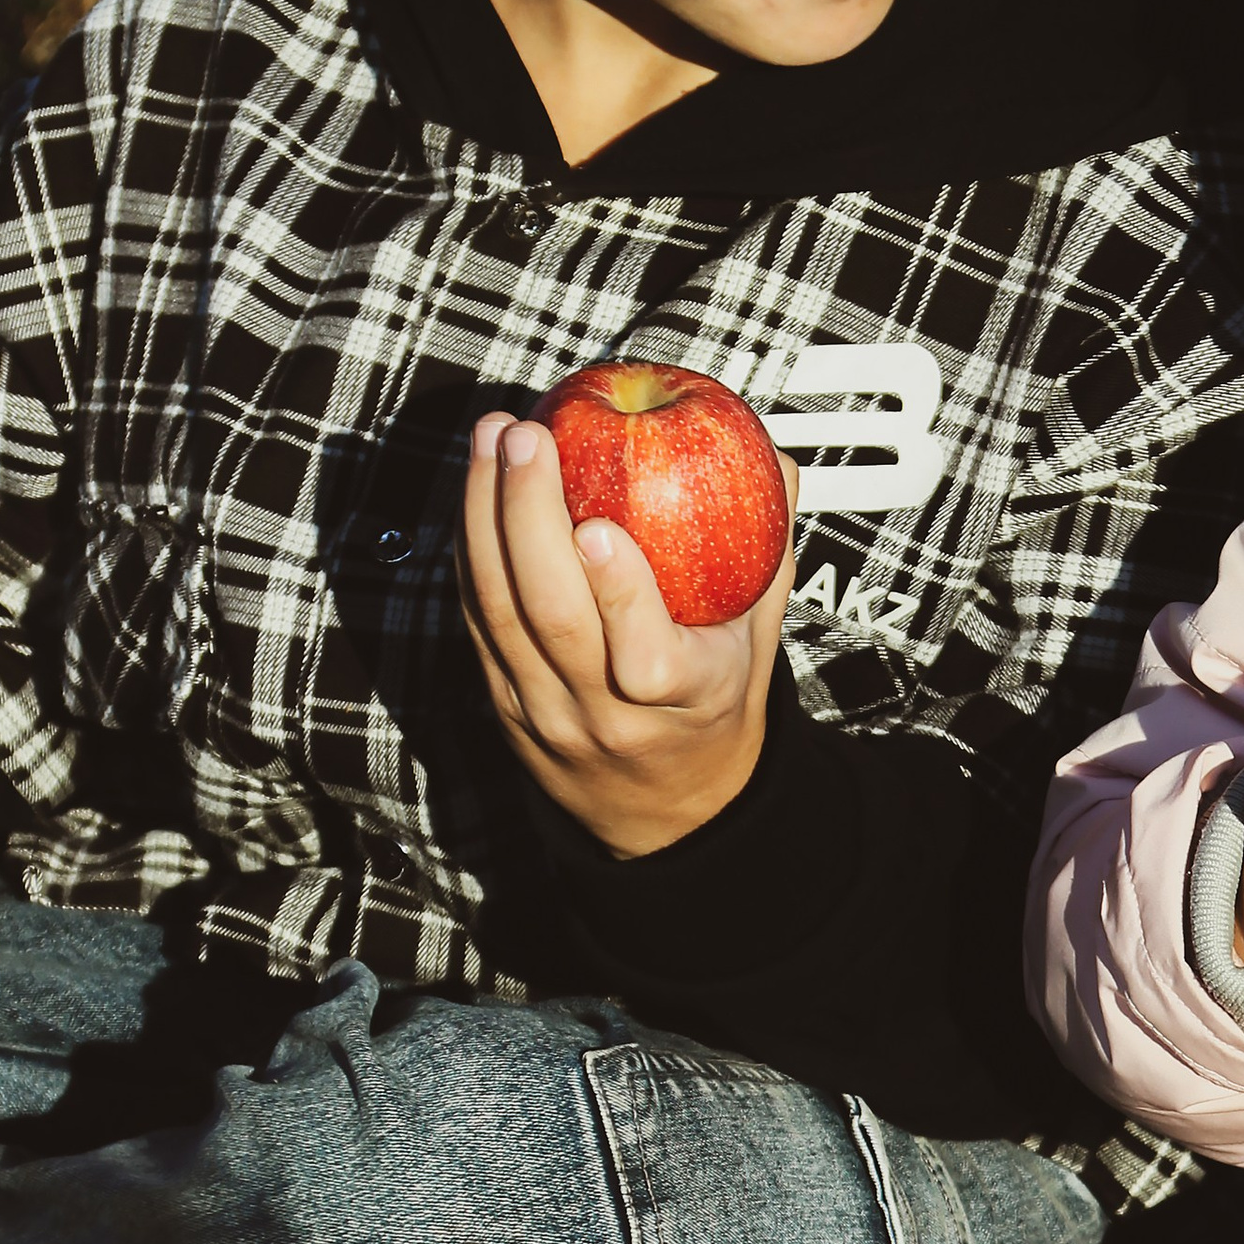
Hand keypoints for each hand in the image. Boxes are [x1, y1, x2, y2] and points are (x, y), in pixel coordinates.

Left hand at [460, 413, 799, 857]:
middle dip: (529, 517)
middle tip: (529, 437)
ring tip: (490, 437)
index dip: (619, 595)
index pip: (645, 661)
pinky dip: (470, 545)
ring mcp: (543, 710)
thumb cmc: (714, 702)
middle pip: (551, 618)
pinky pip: (477, 616)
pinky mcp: (500, 698)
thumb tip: (773, 462)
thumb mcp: (759, 641)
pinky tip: (475, 486)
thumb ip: (769, 553)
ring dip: (484, 515)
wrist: (660, 807)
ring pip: (499, 610)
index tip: (600, 528)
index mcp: (683, 699)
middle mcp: (603, 713)